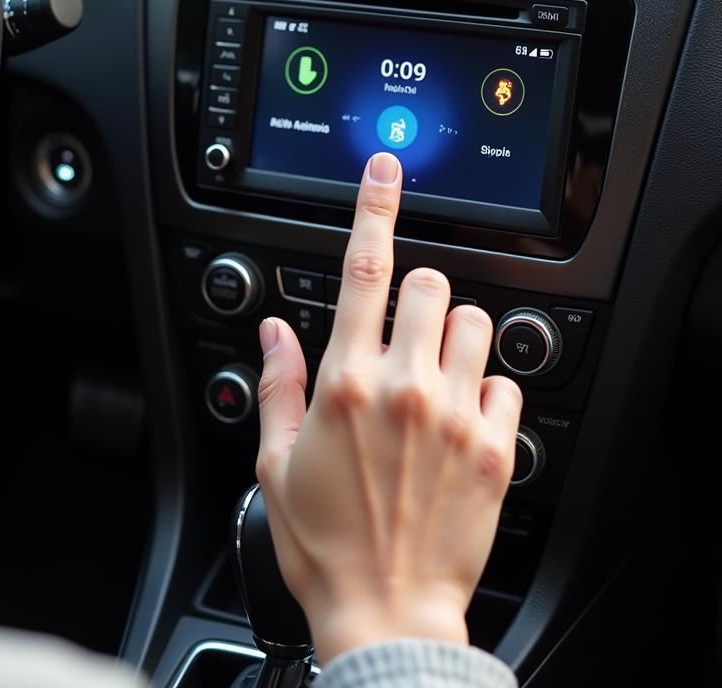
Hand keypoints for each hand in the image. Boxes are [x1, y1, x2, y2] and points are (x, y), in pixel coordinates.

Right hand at [255, 151, 522, 664]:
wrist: (386, 610)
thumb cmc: (325, 540)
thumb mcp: (276, 460)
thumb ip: (278, 382)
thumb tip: (273, 329)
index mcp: (346, 382)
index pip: (364, 271)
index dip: (374, 208)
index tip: (387, 169)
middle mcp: (404, 388)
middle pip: (430, 284)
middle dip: (416, 293)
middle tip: (403, 331)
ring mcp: (454, 415)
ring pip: (474, 323)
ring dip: (452, 335)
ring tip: (434, 374)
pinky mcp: (494, 448)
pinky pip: (506, 384)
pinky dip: (486, 388)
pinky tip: (461, 418)